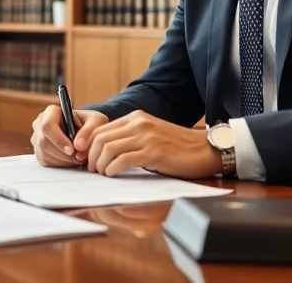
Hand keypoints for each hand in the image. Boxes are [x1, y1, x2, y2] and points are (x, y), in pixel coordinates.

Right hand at [31, 105, 107, 166]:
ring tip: (78, 159)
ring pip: (44, 154)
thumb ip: (89, 131)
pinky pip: (46, 162)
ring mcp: (37, 138)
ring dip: (63, 160)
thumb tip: (78, 145)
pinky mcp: (39, 151)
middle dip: (62, 154)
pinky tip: (71, 161)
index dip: (58, 139)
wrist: (86, 131)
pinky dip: (60, 164)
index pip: (47, 125)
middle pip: (43, 142)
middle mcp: (40, 123)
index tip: (72, 150)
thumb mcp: (96, 121)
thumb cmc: (90, 122)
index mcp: (51, 111)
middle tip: (79, 158)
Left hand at [85, 110, 221, 178]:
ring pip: (108, 149)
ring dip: (100, 165)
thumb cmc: (177, 147)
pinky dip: (112, 169)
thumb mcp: (150, 135)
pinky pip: (122, 160)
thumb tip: (104, 151)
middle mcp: (139, 123)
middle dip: (91, 156)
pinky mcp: (153, 153)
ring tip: (103, 173)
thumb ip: (130, 137)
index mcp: (136, 117)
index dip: (89, 145)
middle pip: (100, 138)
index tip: (87, 159)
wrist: (204, 149)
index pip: (101, 129)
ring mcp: (146, 137)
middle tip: (92, 170)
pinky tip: (114, 174)